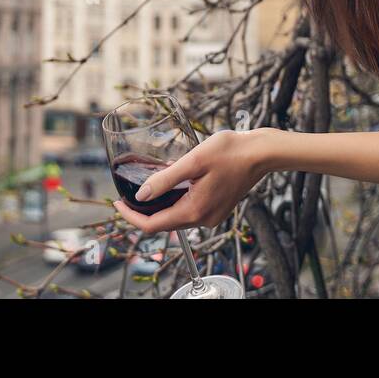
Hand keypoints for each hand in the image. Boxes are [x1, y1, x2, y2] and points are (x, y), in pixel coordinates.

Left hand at [112, 128, 270, 234]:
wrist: (261, 153)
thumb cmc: (230, 152)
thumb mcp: (193, 161)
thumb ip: (165, 179)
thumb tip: (140, 196)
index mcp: (195, 211)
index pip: (153, 225)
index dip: (131, 217)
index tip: (116, 204)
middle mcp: (204, 219)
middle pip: (164, 223)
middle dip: (142, 212)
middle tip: (126, 195)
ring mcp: (212, 216)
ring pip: (177, 216)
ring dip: (159, 206)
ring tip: (145, 187)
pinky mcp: (218, 208)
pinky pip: (190, 210)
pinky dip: (176, 201)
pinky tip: (171, 184)